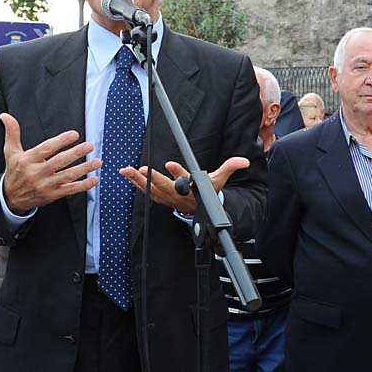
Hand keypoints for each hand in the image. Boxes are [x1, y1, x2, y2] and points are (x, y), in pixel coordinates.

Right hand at [1, 113, 100, 212]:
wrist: (10, 198)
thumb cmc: (14, 171)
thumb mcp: (10, 152)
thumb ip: (12, 133)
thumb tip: (5, 115)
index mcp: (28, 160)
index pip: (46, 149)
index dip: (61, 141)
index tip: (75, 134)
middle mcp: (37, 173)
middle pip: (59, 162)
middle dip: (76, 153)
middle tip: (90, 146)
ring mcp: (45, 185)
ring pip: (68, 176)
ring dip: (84, 169)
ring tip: (98, 161)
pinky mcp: (52, 195)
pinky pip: (70, 190)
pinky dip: (84, 185)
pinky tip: (95, 179)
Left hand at [121, 157, 250, 215]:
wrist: (199, 210)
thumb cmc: (207, 192)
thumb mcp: (219, 179)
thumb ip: (229, 167)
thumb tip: (244, 161)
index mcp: (191, 188)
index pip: (184, 180)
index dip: (177, 173)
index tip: (169, 164)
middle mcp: (177, 194)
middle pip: (163, 186)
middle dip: (152, 178)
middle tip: (142, 169)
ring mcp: (167, 197)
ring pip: (150, 189)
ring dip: (138, 180)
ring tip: (127, 170)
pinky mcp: (160, 198)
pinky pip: (146, 191)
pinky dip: (136, 183)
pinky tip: (128, 175)